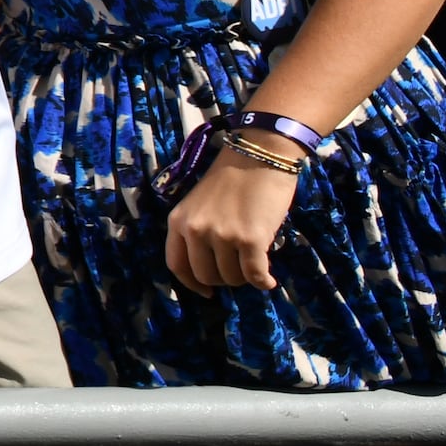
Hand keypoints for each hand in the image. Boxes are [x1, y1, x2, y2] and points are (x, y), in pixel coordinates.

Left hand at [164, 146, 298, 294]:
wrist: (260, 153)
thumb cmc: (233, 176)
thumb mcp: (201, 203)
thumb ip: (200, 231)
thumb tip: (213, 266)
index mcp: (179, 220)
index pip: (177, 265)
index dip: (192, 284)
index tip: (206, 292)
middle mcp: (196, 230)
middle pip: (206, 276)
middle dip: (224, 280)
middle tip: (239, 270)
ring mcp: (222, 235)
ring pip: (232, 278)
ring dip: (245, 278)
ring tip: (255, 265)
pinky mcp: (250, 239)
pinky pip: (255, 274)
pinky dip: (264, 282)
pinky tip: (269, 280)